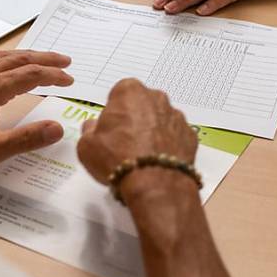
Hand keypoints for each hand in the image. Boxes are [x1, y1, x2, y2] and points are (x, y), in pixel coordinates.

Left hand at [0, 50, 72, 173]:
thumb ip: (26, 139)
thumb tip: (57, 129)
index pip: (31, 75)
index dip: (53, 76)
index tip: (69, 80)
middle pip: (20, 59)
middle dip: (46, 59)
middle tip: (65, 62)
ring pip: (3, 56)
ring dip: (27, 56)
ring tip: (42, 60)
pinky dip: (7, 59)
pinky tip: (7, 66)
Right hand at [77, 79, 196, 185]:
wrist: (154, 184)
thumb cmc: (118, 158)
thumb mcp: (86, 146)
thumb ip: (89, 130)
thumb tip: (92, 127)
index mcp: (130, 92)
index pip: (119, 93)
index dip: (113, 111)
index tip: (109, 127)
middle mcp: (156, 98)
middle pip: (142, 104)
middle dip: (134, 118)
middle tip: (123, 142)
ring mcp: (176, 116)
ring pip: (160, 120)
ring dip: (152, 132)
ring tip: (140, 156)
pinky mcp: (190, 135)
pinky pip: (175, 136)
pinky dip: (167, 145)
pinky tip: (156, 162)